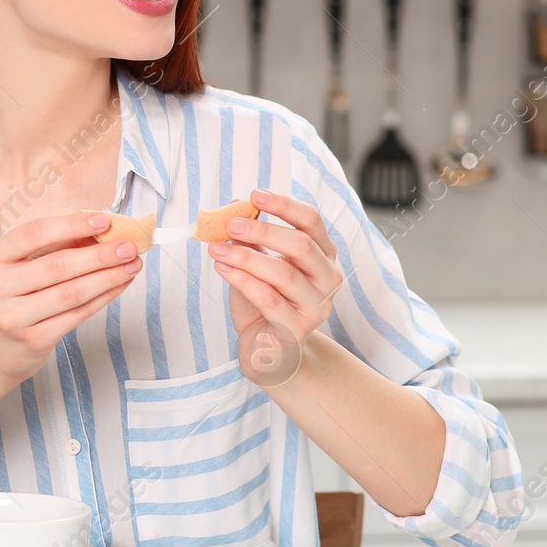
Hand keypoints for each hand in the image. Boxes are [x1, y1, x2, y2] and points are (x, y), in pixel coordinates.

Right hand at [0, 210, 141, 383]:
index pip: (35, 234)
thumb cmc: (14, 296)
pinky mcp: (32, 340)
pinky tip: (118, 285)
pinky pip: (76, 315)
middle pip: (58, 265)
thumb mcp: (22, 266)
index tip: (104, 220)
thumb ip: (57, 246)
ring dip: (108, 277)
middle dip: (100, 254)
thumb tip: (102, 229)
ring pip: (71, 292)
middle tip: (129, 246)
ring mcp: (13, 316)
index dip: (72, 225)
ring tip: (132, 265)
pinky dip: (102, 298)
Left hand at [208, 188, 342, 385]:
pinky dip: (242, 280)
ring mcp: (316, 306)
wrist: (270, 351)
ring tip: (217, 247)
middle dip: (262, 231)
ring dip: (246, 257)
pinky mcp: (298, 330)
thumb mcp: (258, 264)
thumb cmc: (265, 302)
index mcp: (323, 255)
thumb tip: (234, 206)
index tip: (255, 195)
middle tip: (229, 224)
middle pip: (301, 246)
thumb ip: (252, 239)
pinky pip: (269, 300)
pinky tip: (222, 268)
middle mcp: (328, 279)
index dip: (284, 205)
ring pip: (284, 274)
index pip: (312, 221)